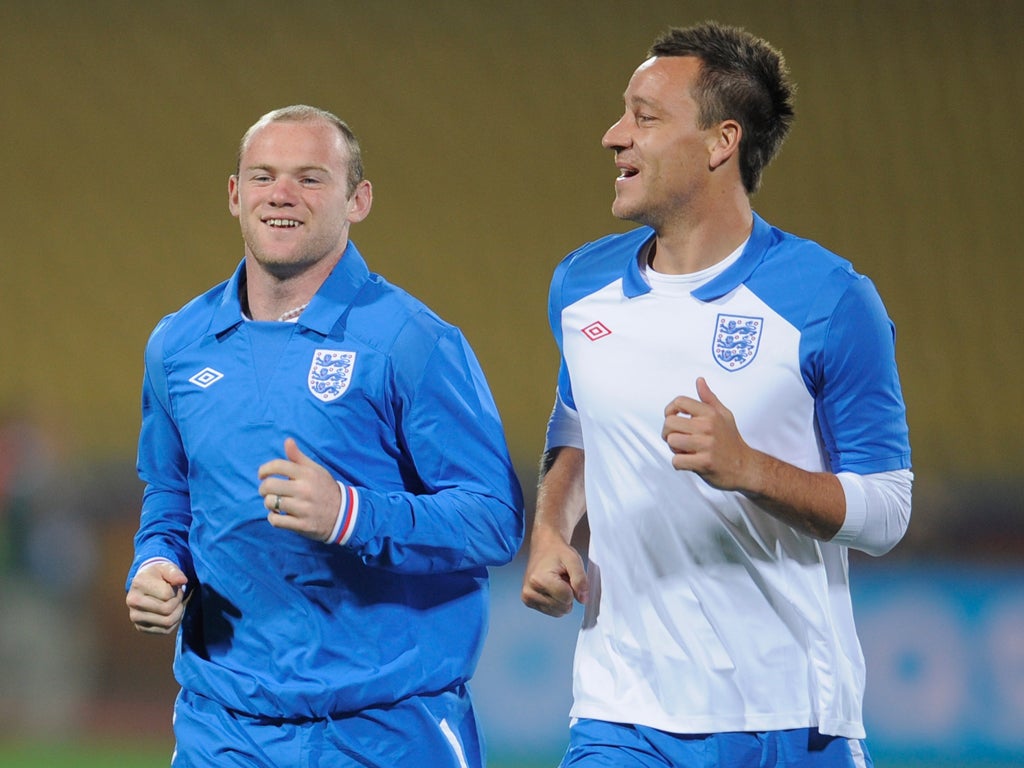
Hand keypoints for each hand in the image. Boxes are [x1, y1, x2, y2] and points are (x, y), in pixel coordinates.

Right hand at [126, 560, 187, 634]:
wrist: (146, 584)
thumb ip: (175, 573)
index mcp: (138, 584)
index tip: (175, 586)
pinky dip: (173, 622)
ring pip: (167, 622)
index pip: (167, 595)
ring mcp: (135, 616)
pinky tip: (171, 612)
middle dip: (178, 602)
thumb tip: (183, 581)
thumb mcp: (167, 568)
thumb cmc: (158, 575)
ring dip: (178, 613)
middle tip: (177, 596)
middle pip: (167, 610)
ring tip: (175, 604)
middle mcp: (133, 602)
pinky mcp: (141, 627)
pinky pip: (165, 631)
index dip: (177, 591)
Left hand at [258, 438, 341, 541]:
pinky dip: (273, 518)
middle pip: (269, 485)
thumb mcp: (315, 470)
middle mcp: (305, 490)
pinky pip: (276, 520)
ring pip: (270, 503)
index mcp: (307, 474)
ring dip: (268, 504)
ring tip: (275, 504)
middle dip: (263, 489)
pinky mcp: (302, 525)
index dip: (264, 470)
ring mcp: (304, 508)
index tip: (262, 475)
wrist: (344, 514)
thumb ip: (298, 457)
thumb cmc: (325, 489)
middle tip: (267, 491)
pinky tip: (279, 515)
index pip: (278, 465)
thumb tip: (287, 441)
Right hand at [521, 527, 587, 617]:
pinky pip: (552, 612)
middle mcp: (529, 591)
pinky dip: (556, 602)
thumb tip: (583, 600)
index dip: (573, 588)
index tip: (566, 575)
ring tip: (557, 582)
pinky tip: (551, 588)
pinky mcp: (528, 602)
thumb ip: (581, 580)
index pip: (567, 598)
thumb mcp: (574, 560)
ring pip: (558, 612)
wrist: (544, 547)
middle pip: (563, 607)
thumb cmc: (558, 552)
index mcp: (539, 579)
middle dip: (568, 594)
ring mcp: (527, 598)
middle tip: (562, 578)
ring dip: (562, 599)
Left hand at [662, 377, 759, 492]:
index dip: (669, 410)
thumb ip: (709, 398)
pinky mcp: (704, 462)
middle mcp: (708, 427)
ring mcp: (706, 445)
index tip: (672, 417)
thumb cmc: (732, 441)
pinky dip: (679, 464)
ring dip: (674, 448)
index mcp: (710, 413)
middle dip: (668, 432)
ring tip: (685, 450)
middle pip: (669, 422)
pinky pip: (677, 461)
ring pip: (671, 441)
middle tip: (676, 438)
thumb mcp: (724, 415)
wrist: (745, 467)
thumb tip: (700, 381)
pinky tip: (689, 461)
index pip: (679, 402)